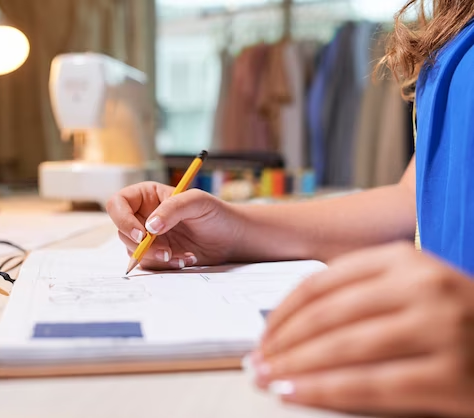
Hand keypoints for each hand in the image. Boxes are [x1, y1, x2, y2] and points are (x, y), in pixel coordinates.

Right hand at [106, 182, 244, 269]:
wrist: (232, 238)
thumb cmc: (216, 213)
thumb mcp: (197, 202)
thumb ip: (172, 208)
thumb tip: (149, 226)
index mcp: (147, 196)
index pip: (118, 204)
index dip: (123, 219)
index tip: (142, 234)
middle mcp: (144, 215)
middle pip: (122, 231)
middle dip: (142, 245)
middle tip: (166, 251)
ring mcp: (149, 237)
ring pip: (133, 251)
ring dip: (156, 257)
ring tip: (182, 256)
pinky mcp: (157, 254)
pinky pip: (149, 264)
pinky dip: (165, 265)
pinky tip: (185, 259)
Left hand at [251, 242, 473, 417]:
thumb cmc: (454, 317)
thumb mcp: (409, 287)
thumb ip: (359, 296)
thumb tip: (289, 326)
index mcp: (402, 259)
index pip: (320, 283)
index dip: (281, 313)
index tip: (261, 335)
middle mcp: (421, 286)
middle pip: (326, 316)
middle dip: (281, 344)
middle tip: (255, 362)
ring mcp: (441, 330)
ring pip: (343, 350)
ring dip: (294, 368)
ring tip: (267, 380)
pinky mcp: (452, 378)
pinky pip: (372, 387)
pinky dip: (325, 392)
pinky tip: (296, 395)